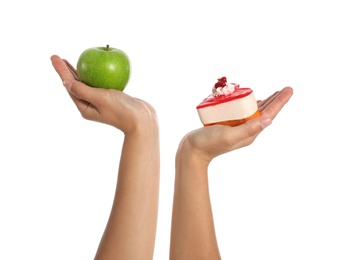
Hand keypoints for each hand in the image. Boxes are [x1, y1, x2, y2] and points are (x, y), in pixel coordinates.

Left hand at [50, 55, 156, 133]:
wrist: (142, 120)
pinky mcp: (111, 99)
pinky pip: (98, 84)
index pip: (70, 85)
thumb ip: (82, 90)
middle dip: (66, 71)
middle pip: (75, 85)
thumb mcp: (100, 99)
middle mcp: (90, 105)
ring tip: (69, 62)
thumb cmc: (121, 110)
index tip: (54, 57)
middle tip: (57, 57)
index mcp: (85, 107)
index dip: (61, 71)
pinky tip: (95, 69)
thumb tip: (64, 83)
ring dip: (77, 73)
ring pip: (85, 84)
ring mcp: (100, 102)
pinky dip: (93, 75)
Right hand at [178, 87, 293, 164]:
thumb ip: (248, 129)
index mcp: (250, 133)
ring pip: (255, 112)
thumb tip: (269, 120)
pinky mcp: (229, 125)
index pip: (269, 114)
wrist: (192, 150)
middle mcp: (246, 130)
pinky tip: (249, 99)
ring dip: (265, 101)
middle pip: (265, 112)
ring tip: (274, 93)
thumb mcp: (229, 136)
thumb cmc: (209, 144)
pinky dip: (248, 103)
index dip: (280, 102)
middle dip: (276, 100)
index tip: (289, 90)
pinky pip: (242, 112)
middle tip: (286, 89)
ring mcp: (238, 127)